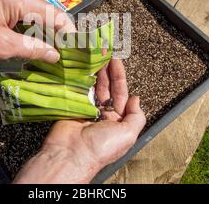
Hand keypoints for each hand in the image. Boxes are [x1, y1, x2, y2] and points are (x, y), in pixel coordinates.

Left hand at [0, 0, 74, 61]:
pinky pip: (22, 16)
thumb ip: (32, 49)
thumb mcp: (1, 46)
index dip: (69, 34)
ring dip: (44, 34)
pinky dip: (30, 31)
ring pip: (35, 15)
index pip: (55, 15)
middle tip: (68, 56)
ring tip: (54, 54)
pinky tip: (34, 46)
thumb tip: (55, 55)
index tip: (78, 51)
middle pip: (47, 13)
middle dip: (58, 34)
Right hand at [13, 59, 145, 183]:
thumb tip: (136, 99)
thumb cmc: (101, 148)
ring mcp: (85, 110)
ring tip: (94, 56)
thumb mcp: (129, 134)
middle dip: (106, 70)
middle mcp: (102, 115)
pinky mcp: (71, 107)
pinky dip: (79, 79)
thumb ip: (137, 116)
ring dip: (94, 72)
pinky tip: (81, 67)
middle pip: (106, 87)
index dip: (119, 77)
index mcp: (117, 121)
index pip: (120, 93)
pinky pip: (77, 90)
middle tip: (105, 54)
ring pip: (91, 87)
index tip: (116, 61)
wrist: (71, 154)